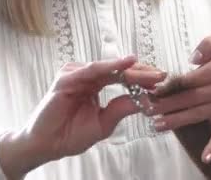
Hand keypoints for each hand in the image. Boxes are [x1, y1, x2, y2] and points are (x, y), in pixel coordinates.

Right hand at [0, 56, 165, 178]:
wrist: (46, 145)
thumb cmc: (70, 134)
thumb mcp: (104, 122)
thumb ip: (122, 108)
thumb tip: (147, 99)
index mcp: (95, 84)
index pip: (123, 78)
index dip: (143, 79)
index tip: (164, 81)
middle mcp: (86, 76)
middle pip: (119, 71)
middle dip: (143, 73)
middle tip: (163, 75)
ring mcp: (76, 74)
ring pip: (109, 69)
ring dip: (132, 70)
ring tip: (151, 73)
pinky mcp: (66, 78)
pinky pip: (92, 70)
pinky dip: (110, 66)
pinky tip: (125, 64)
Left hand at [151, 31, 210, 163]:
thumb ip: (209, 44)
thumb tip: (192, 59)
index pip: (190, 79)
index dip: (170, 85)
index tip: (153, 90)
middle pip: (191, 98)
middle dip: (167, 105)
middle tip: (147, 109)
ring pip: (200, 114)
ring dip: (178, 121)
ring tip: (158, 125)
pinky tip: (204, 156)